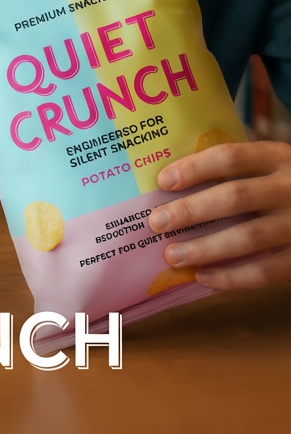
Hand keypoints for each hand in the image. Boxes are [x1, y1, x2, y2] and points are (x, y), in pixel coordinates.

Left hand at [147, 140, 290, 288]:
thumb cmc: (283, 185)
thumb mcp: (269, 166)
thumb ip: (235, 169)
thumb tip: (173, 183)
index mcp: (276, 157)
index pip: (231, 157)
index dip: (195, 168)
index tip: (163, 181)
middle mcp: (288, 188)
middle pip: (235, 197)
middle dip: (191, 210)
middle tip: (156, 222)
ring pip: (248, 237)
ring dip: (205, 248)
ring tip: (172, 255)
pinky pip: (264, 271)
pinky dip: (231, 277)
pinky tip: (203, 277)